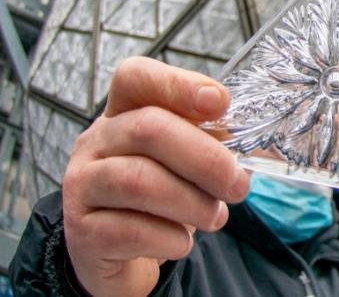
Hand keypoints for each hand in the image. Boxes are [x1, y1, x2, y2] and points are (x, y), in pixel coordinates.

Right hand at [62, 57, 249, 296]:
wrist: (123, 260)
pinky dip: (170, 239)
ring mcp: (82, 185)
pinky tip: (181, 242)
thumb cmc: (162, 200)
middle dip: (205, 159)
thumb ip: (215, 141)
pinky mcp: (83, 232)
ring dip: (192, 202)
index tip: (220, 102)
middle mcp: (95, 142)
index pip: (135, 77)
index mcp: (123, 114)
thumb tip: (256, 138)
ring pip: (138, 181)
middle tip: (237, 186)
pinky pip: (131, 231)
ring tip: (214, 217)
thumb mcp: (188, 163)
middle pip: (148, 129)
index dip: (177, 84)